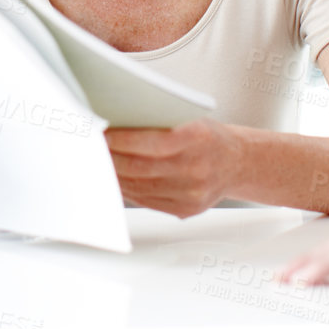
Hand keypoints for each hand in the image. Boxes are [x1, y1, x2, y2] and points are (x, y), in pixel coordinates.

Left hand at [106, 119, 243, 217]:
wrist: (237, 163)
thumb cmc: (208, 137)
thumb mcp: (191, 119)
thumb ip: (160, 122)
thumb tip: (117, 122)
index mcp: (199, 139)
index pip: (152, 142)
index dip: (122, 139)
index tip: (101, 132)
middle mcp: (197, 169)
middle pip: (141, 167)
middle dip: (111, 157)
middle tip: (91, 146)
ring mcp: (192, 193)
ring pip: (140, 186)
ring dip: (114, 173)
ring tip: (98, 161)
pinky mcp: (185, 209)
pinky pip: (146, 200)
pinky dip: (126, 188)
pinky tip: (115, 177)